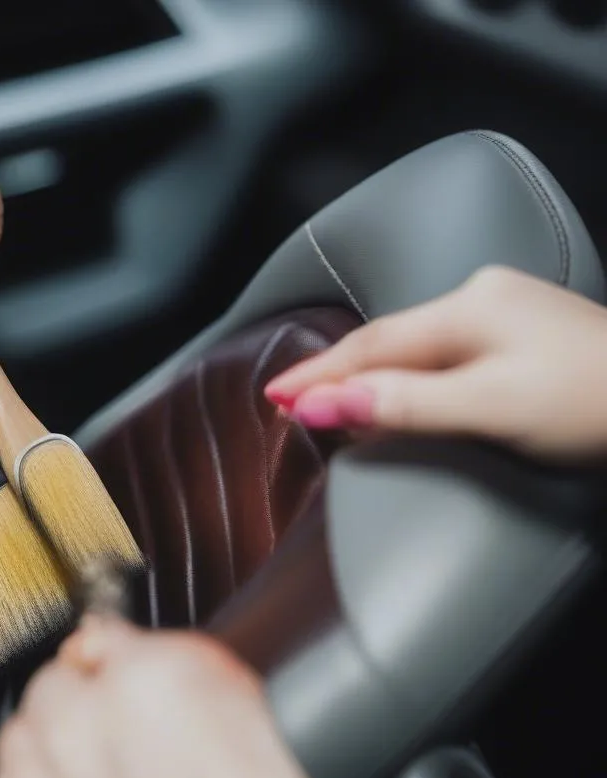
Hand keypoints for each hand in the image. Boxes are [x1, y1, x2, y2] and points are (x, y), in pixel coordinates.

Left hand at [0, 617, 387, 777]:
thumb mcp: (237, 694)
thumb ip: (173, 654)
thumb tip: (119, 644)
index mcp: (139, 676)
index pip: (94, 638)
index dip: (108, 658)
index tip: (115, 672)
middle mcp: (83, 726)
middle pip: (48, 684)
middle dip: (74, 697)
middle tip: (108, 726)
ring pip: (16, 738)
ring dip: (41, 741)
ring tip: (80, 765)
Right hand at [265, 266, 606, 460]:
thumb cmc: (590, 404)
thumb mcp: (491, 408)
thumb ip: (405, 404)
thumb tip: (326, 405)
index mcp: (467, 309)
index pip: (369, 347)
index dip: (318, 375)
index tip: (274, 397)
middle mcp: (480, 296)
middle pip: (386, 340)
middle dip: (333, 370)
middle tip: (288, 398)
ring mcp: (503, 310)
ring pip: (411, 343)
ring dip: (365, 369)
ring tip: (327, 393)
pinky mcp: (520, 332)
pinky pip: (438, 349)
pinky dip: (403, 369)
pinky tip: (394, 381)